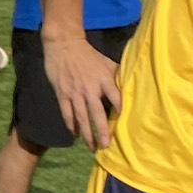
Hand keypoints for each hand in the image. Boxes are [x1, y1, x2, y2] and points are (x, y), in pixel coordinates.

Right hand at [44, 34, 121, 148]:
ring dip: (87, 134)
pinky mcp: (62, 94)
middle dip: (102, 131)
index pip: (115, 98)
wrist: (64, 45)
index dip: (120, 109)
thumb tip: (129, 86)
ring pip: (81, 118)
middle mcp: (90, 89)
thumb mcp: (106, 62)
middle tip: (106, 146)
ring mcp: (75, 93)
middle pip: (97, 114)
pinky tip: (75, 134)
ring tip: (92, 147)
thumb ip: (116, 76)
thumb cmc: (88, 54)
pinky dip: (71, 125)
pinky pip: (67, 113)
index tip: (123, 121)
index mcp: (103, 80)